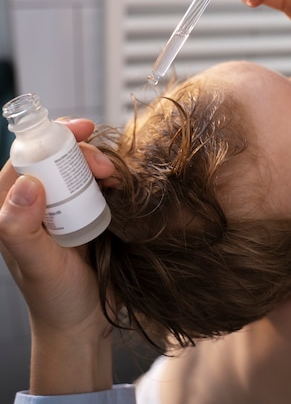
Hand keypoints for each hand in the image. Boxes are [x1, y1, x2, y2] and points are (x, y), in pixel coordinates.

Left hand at [0, 119, 114, 393]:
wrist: (85, 319)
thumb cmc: (56, 298)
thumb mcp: (38, 265)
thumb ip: (23, 230)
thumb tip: (27, 184)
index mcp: (11, 210)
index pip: (24, 160)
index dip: (49, 139)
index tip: (79, 131)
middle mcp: (35, 202)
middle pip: (55, 158)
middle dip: (81, 152)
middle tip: (104, 167)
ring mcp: (61, 206)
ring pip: (77, 167)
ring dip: (98, 164)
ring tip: (115, 178)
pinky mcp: (84, 211)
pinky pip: (96, 183)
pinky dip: (109, 178)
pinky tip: (119, 184)